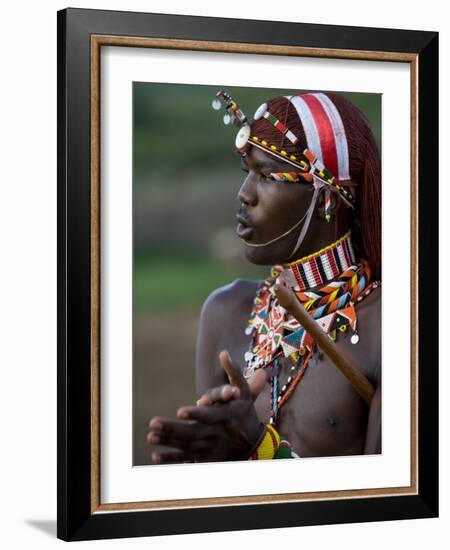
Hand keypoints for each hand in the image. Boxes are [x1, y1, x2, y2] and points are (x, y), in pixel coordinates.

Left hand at [147, 350, 265, 463]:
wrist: (253, 443)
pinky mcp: (207, 458)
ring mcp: (212, 447)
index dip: (195, 414)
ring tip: (150, 436)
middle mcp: (218, 433)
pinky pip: (187, 460)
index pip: (210, 416)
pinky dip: (172, 460)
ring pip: (187, 446)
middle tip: (154, 423)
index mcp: (226, 416)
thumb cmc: (244, 411)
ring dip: (168, 442)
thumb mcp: (244, 391)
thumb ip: (233, 372)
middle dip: (173, 429)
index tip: (180, 411)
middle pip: (193, 433)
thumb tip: (223, 352)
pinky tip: (155, 456)